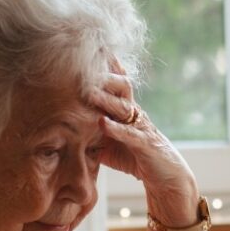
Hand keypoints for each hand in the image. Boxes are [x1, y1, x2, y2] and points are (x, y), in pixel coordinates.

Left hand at [86, 63, 198, 223]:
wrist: (166, 178)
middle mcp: (135, 114)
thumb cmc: (136, 158)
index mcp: (126, 110)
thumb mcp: (109, 144)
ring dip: (105, 100)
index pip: (116, 84)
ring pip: (123, 108)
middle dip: (103, 77)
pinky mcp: (146, 144)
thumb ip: (90, 133)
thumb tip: (63, 130)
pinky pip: (130, 134)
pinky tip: (103, 123)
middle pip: (121, 88)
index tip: (89, 52)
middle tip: (83, 67)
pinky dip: (115, 129)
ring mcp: (142, 127)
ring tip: (89, 92)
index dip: (106, 68)